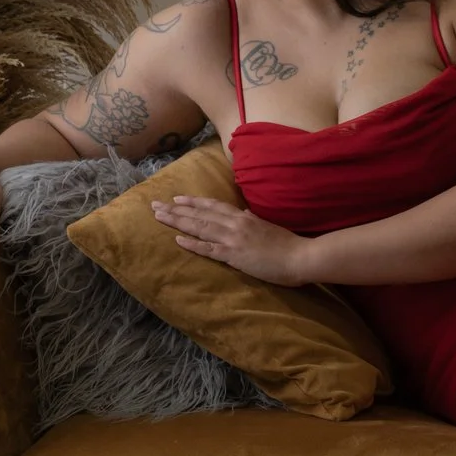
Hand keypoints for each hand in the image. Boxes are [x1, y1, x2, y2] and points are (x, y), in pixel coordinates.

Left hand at [152, 195, 307, 285]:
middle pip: (200, 214)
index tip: (177, 199)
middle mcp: (235, 224)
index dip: (193, 202)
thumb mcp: (268, 227)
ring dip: (178, 221)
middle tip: (155, 205)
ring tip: (159, 217)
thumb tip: (244, 215)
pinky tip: (178, 239)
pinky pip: (209, 248)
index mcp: (244, 217)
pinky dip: (192, 244)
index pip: (213, 206)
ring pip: (200, 227)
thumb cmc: (288, 244)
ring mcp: (233, 238)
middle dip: (176, 209)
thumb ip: (253, 221)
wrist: (301, 256)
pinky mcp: (234, 255)